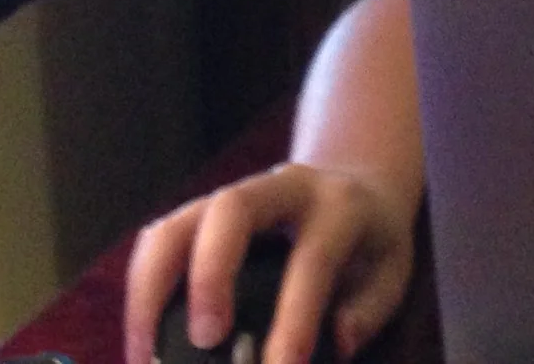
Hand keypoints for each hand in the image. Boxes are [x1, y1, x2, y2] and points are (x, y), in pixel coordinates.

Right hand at [122, 162, 414, 363]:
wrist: (358, 186)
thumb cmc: (371, 243)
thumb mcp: (391, 271)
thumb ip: (367, 310)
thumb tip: (337, 343)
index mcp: (339, 207)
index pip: (312, 259)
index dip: (295, 318)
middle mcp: (283, 187)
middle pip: (231, 209)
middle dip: (210, 275)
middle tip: (206, 340)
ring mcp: (234, 194)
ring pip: (176, 223)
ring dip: (152, 288)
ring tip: (146, 356)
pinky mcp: (200, 212)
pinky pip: (159, 241)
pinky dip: (141, 290)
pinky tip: (142, 341)